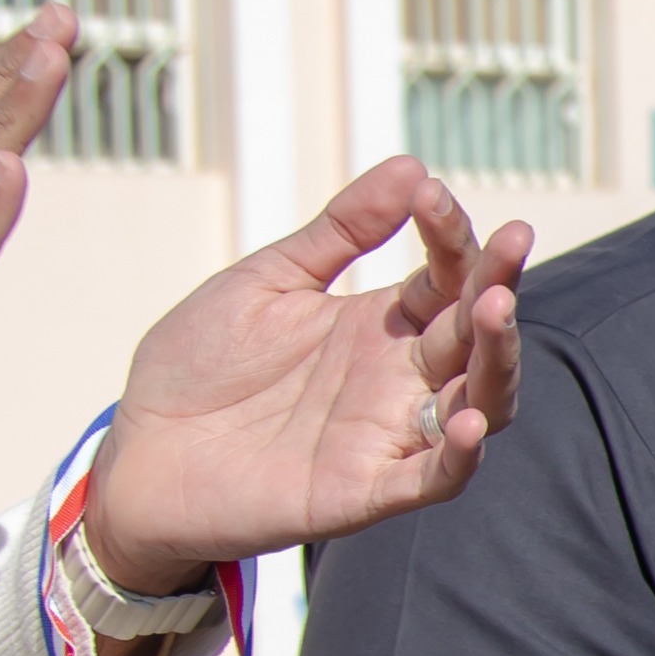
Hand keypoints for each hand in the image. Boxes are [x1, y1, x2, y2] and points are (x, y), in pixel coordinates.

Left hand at [80, 158, 537, 595]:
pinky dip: (458, 455)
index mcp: (380, 324)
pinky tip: (468, 421)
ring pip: (479, 402)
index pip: (447, 275)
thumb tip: (410, 165)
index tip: (428, 193)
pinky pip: (431, 478)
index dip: (451, 234)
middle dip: (499, 284)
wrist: (141, 453)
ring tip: (496, 309)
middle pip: (477, 333)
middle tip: (513, 241)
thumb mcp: (267, 281)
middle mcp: (397, 377)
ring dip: (499, 359)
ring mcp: (386, 434)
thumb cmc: (200, 367)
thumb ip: (337, 232)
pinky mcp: (363, 490)